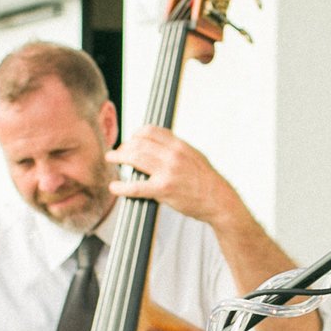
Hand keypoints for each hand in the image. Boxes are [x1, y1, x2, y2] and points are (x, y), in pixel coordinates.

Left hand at [111, 127, 241, 226]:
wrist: (218, 199)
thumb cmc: (205, 180)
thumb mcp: (194, 156)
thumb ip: (176, 148)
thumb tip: (158, 142)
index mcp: (179, 145)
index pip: (150, 131)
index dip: (135, 134)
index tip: (130, 140)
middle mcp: (173, 155)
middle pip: (139, 143)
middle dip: (124, 147)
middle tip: (117, 153)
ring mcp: (168, 171)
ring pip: (135, 158)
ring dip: (119, 158)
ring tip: (111, 160)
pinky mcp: (164, 189)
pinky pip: (136, 186)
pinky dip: (122, 187)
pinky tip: (115, 187)